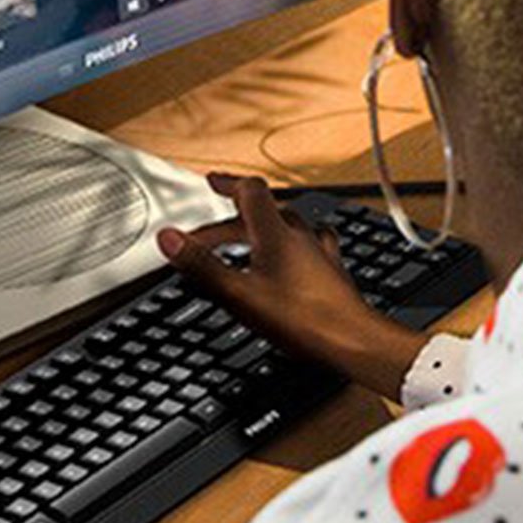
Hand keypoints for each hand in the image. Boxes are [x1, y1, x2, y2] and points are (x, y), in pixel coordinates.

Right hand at [158, 173, 427, 399]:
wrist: (353, 340)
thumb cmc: (302, 319)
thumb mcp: (239, 294)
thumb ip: (201, 265)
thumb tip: (169, 238)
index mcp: (276, 233)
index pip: (251, 191)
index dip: (229, 183)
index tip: (212, 181)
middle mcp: (300, 236)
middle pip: (262, 212)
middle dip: (231, 218)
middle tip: (206, 236)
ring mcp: (319, 253)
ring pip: (287, 228)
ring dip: (262, 229)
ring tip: (247, 239)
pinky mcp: (331, 273)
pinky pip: (308, 247)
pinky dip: (292, 247)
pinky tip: (296, 258)